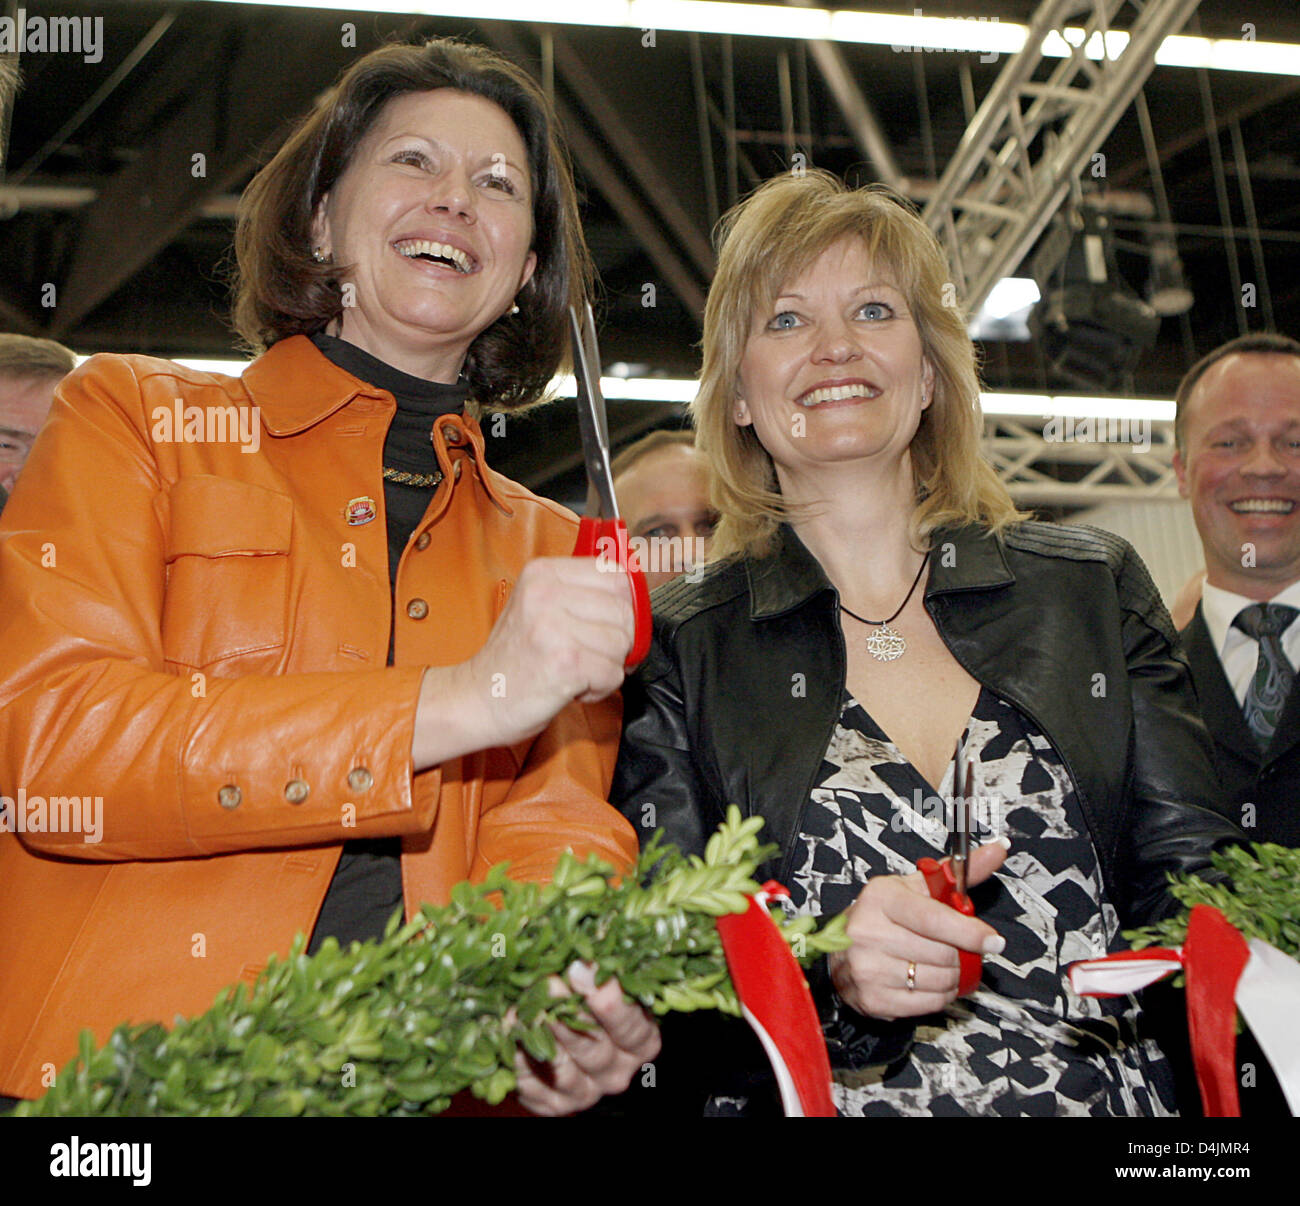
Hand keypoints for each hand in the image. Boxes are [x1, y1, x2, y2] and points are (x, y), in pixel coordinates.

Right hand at [413, 556, 633, 766]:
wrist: (477, 699)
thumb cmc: (514, 658)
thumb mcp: (540, 607)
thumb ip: (582, 594)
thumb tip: (637, 595)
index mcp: (543, 572)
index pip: (616, 576)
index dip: (622, 607)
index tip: (608, 626)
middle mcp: (546, 593)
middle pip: (624, 611)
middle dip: (615, 641)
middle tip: (585, 654)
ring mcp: (554, 627)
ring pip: (622, 643)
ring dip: (606, 666)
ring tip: (573, 670)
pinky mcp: (565, 662)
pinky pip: (613, 673)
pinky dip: (599, 688)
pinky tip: (571, 686)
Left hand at [513, 962, 660, 1116]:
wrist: (578, 1038)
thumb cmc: (593, 997)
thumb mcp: (609, 979)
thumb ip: (601, 966)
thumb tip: (581, 947)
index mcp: (642, 1041)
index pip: (631, 1025)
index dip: (607, 997)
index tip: (582, 969)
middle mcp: (617, 1072)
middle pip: (593, 1046)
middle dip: (568, 1012)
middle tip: (549, 983)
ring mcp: (586, 1092)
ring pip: (562, 1069)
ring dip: (539, 1036)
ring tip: (521, 1008)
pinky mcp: (554, 1104)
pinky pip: (533, 1087)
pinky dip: (519, 1060)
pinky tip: (508, 1034)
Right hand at [828, 839, 1009, 1020]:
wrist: (840, 948)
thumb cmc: (882, 916)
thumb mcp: (914, 888)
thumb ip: (957, 872)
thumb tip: (996, 851)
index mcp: (881, 898)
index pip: (934, 919)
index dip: (969, 932)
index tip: (992, 941)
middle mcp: (869, 931)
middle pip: (943, 954)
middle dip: (960, 954)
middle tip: (954, 948)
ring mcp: (868, 967)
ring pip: (939, 981)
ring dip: (952, 977)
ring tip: (939, 964)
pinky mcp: (872, 998)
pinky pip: (927, 1003)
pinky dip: (938, 996)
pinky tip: (927, 981)